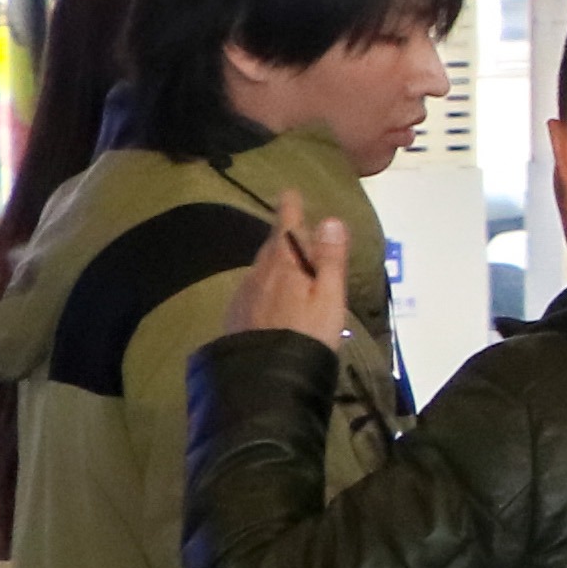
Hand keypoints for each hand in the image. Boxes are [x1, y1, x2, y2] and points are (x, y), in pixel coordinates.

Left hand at [234, 195, 354, 348]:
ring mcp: (244, 296)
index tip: (288, 191)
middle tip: (292, 227)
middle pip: (271, 248)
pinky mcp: (237, 317)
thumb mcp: (329, 297)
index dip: (289, 210)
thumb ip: (330, 259)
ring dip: (274, 260)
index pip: (286, 229)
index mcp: (285, 266)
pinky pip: (253, 289)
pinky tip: (270, 295)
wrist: (266, 376)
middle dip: (282, 235)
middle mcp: (259, 275)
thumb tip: (329, 219)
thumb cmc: (308, 334)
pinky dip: (264, 283)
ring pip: (261, 269)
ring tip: (285, 261)